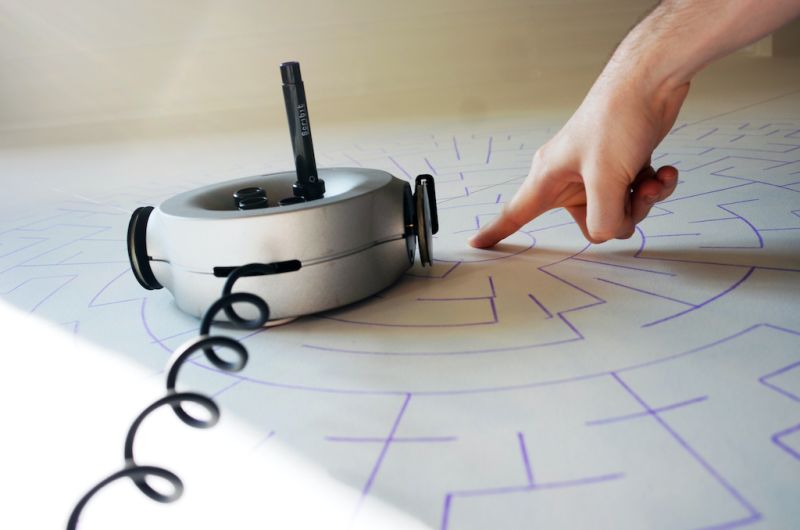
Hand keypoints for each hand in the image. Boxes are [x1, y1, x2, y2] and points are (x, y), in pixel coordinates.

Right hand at [469, 76, 689, 246]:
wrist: (650, 81)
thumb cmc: (617, 119)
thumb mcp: (606, 179)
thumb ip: (603, 219)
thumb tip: (609, 231)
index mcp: (549, 177)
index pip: (515, 213)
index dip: (496, 231)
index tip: (476, 245)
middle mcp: (569, 177)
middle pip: (592, 223)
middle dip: (620, 215)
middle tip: (634, 195)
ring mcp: (597, 172)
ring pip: (619, 210)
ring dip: (642, 200)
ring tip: (651, 179)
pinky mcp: (621, 165)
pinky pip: (636, 193)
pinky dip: (653, 186)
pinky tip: (663, 171)